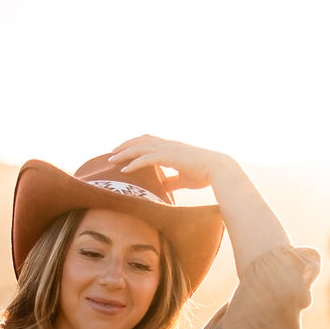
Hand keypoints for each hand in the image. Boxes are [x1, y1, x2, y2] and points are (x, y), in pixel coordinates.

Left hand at [105, 136, 231, 194]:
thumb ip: (171, 181)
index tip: (123, 151)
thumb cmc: (205, 175)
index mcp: (172, 148)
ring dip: (124, 153)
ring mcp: (168, 149)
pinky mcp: (169, 156)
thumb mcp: (184, 179)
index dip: (135, 144)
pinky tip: (124, 169)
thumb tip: (162, 187)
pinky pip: (146, 159)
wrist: (218, 170)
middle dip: (125, 146)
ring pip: (140, 147)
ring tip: (111, 159)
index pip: (149, 141)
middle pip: (140, 141)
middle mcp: (168, 145)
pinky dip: (134, 163)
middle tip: (111, 153)